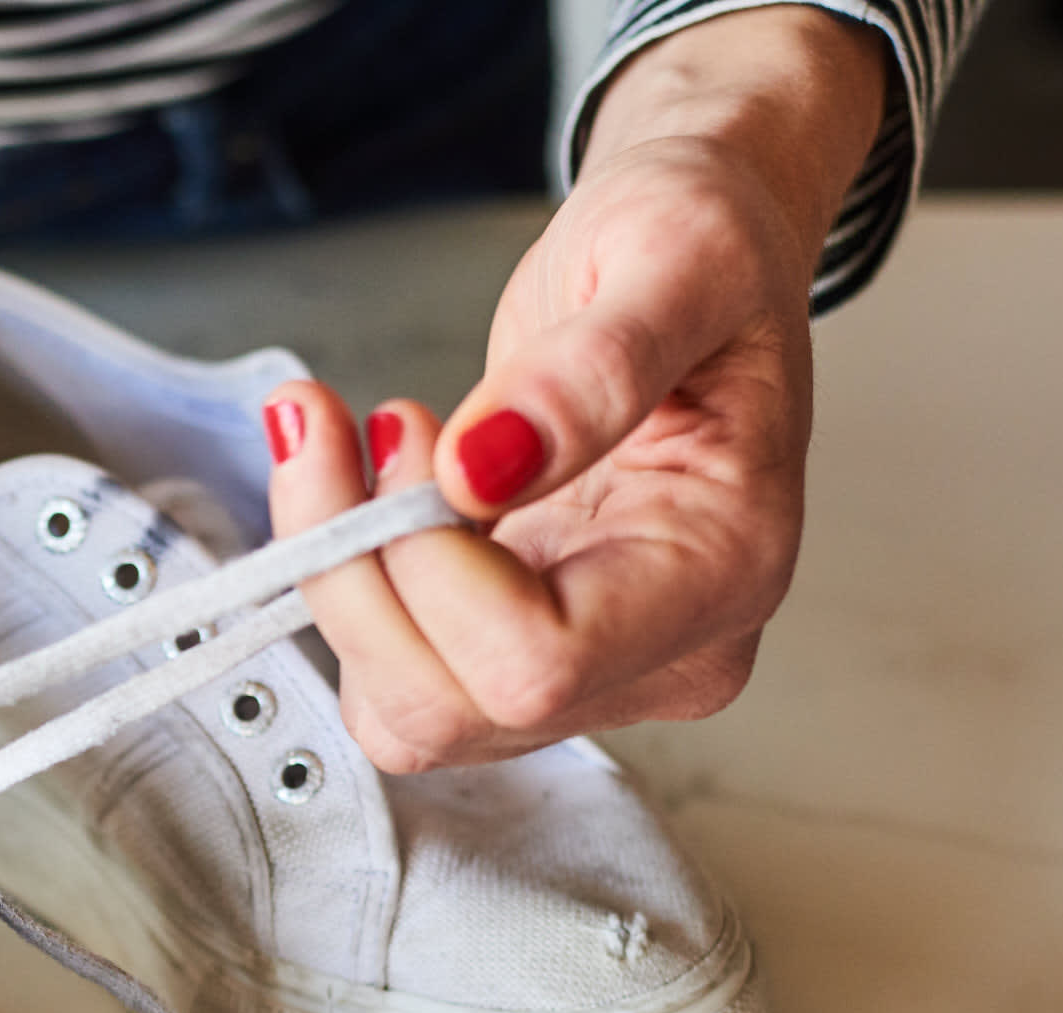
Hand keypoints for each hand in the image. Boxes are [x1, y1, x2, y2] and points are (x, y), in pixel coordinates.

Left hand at [265, 6, 889, 769]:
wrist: (689, 261)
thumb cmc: (705, 252)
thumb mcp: (675, 256)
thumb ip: (592, 368)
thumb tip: (484, 466)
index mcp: (723, 571)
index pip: (537, 662)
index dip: (431, 566)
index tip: (407, 431)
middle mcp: (662, 653)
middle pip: (451, 706)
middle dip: (360, 569)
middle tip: (357, 427)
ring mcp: (591, 669)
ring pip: (406, 711)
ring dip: (338, 578)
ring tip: (346, 444)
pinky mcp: (516, 652)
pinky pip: (394, 674)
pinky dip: (348, 583)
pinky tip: (361, 486)